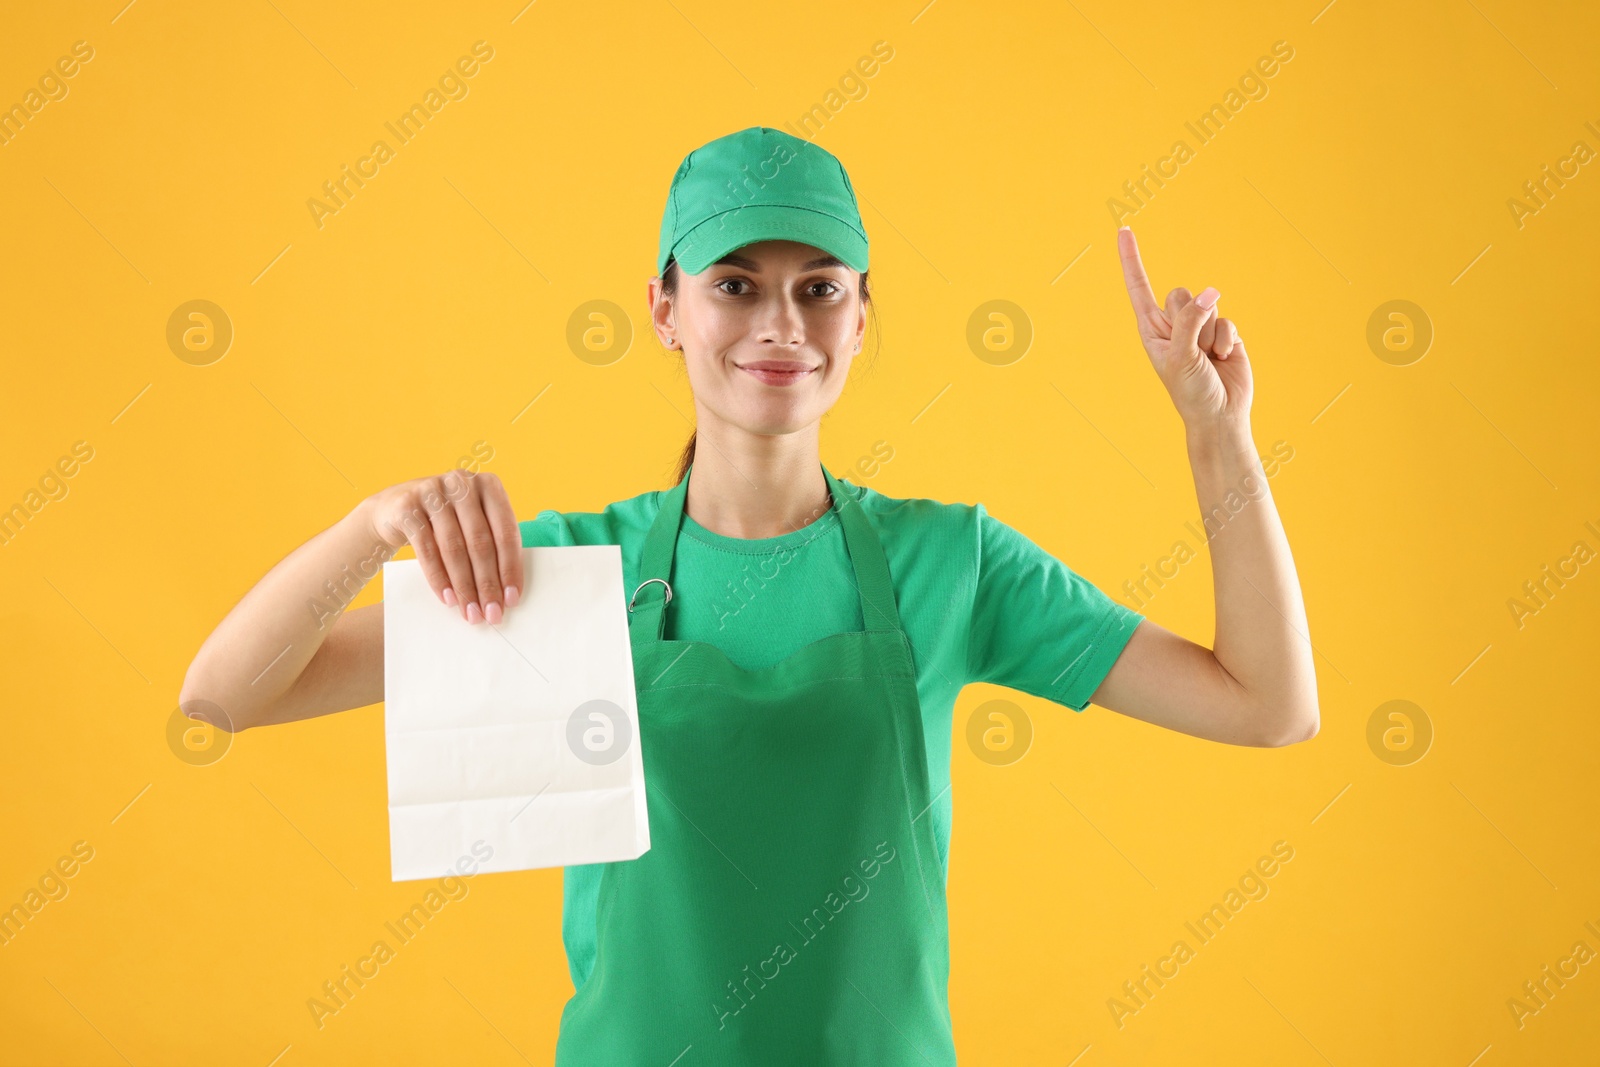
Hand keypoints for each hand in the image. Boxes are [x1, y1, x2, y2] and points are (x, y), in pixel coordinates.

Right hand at [359, 469, 523, 623]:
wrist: (394, 508)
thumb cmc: (446, 520)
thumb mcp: (472, 521)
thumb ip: (491, 543)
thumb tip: (507, 592)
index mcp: (489, 485)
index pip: (506, 531)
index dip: (511, 568)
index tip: (512, 599)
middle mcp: (462, 483)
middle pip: (481, 542)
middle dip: (488, 584)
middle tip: (492, 614)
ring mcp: (433, 491)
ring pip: (454, 548)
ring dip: (464, 587)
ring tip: (470, 612)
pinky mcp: (408, 507)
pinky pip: (426, 550)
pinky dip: (439, 578)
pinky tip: (448, 599)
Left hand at [1117, 226, 1252, 427]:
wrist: (1219, 414)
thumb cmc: (1191, 392)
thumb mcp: (1181, 357)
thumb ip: (1191, 321)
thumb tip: (1210, 292)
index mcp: (1152, 330)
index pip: (1138, 287)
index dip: (1131, 259)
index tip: (1123, 230)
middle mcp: (1173, 324)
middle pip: (1181, 293)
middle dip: (1190, 318)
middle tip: (1191, 348)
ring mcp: (1198, 327)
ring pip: (1207, 304)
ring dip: (1210, 333)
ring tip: (1207, 358)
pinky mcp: (1222, 331)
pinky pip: (1227, 318)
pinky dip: (1226, 339)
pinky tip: (1222, 358)